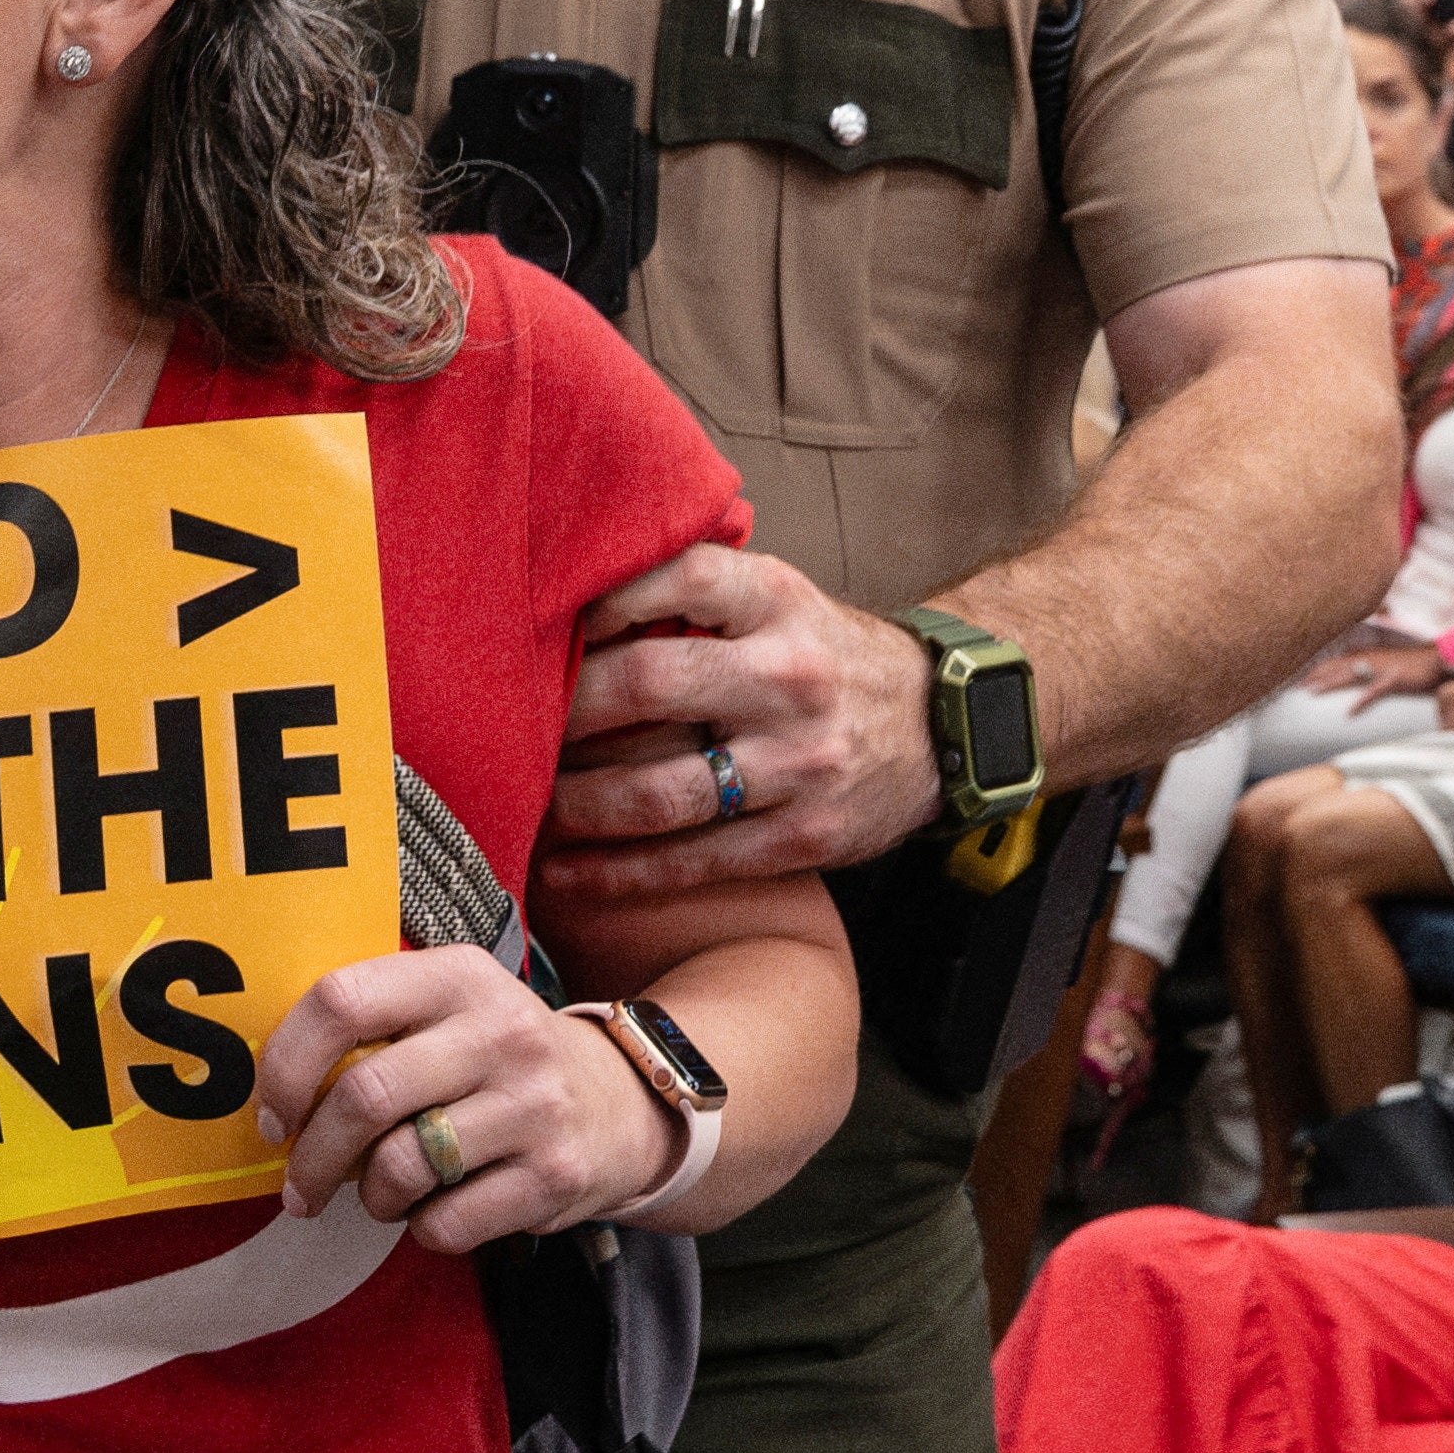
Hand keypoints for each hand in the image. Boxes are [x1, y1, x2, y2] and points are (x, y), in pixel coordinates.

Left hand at [251, 945, 675, 1250]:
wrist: (618, 1105)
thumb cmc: (496, 1062)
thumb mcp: (450, 1009)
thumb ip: (373, 1024)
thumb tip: (269, 1090)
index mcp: (460, 976)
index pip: (342, 1000)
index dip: (286, 1066)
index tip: (274, 1115)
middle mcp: (502, 1030)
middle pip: (363, 1095)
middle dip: (312, 1157)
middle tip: (301, 1185)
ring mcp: (534, 1103)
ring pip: (400, 1168)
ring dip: (371, 1197)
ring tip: (383, 1194)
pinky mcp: (554, 1174)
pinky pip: (445, 1224)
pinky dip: (422, 1229)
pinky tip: (439, 1208)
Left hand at [544, 544, 942, 895]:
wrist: (942, 728)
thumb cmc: (827, 658)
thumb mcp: (784, 600)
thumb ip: (699, 596)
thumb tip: (574, 590)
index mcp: (780, 602)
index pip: (680, 579)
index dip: (602, 599)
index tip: (544, 624)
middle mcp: (791, 677)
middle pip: (652, 685)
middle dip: (566, 711)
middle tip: (511, 727)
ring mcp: (801, 761)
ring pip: (663, 792)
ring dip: (579, 804)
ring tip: (529, 806)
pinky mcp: (806, 835)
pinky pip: (695, 860)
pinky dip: (620, 874)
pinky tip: (566, 873)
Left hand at [1304, 634, 1447, 703]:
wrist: (1438, 661)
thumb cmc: (1411, 666)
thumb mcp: (1385, 667)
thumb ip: (1367, 672)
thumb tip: (1352, 682)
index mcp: (1367, 656)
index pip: (1335, 661)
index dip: (1316, 669)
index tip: (1297, 679)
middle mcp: (1370, 659)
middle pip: (1336, 666)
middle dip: (1315, 675)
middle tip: (1294, 687)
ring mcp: (1382, 669)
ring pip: (1350, 674)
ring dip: (1330, 682)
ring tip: (1312, 692)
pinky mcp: (1396, 680)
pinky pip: (1375, 691)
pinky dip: (1362, 700)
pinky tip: (1350, 711)